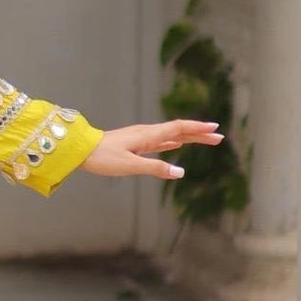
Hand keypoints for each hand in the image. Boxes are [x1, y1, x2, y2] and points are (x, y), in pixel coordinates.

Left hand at [82, 120, 222, 181]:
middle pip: (179, 130)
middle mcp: (147, 133)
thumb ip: (156, 169)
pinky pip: (161, 141)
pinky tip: (178, 144)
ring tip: (205, 140)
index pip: (178, 128)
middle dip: (199, 133)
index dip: (198, 128)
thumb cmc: (103, 157)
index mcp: (148, 135)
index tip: (215, 129)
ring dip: (189, 137)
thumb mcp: (131, 165)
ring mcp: (141, 138)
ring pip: (171, 135)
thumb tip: (180, 172)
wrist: (81, 150)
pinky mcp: (136, 144)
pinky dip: (173, 142)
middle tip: (219, 137)